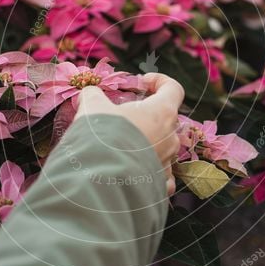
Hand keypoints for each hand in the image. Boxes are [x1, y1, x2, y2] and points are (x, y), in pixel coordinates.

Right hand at [76, 73, 183, 195]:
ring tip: (122, 146)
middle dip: (147, 115)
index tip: (142, 82)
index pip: (173, 89)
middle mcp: (171, 137)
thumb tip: (90, 94)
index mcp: (162, 112)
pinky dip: (150, 171)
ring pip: (163, 147)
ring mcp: (168, 161)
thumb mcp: (93, 106)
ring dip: (147, 143)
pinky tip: (134, 171)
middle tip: (124, 117)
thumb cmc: (103, 136)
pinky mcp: (161, 184)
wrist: (101, 180)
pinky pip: (161, 175)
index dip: (160, 81)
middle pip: (166, 119)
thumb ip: (94, 95)